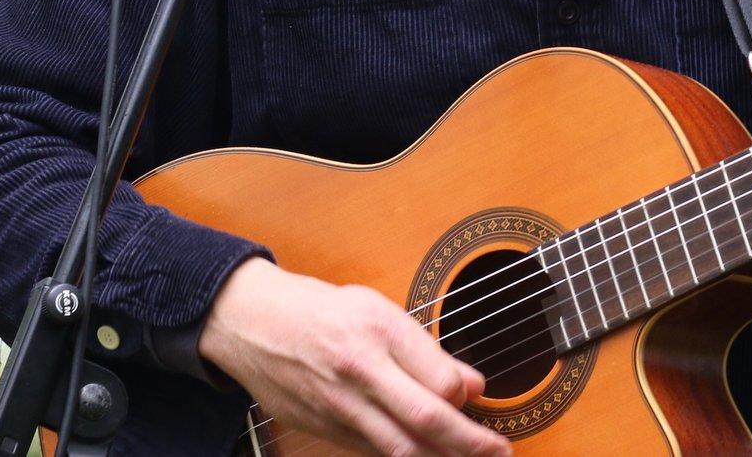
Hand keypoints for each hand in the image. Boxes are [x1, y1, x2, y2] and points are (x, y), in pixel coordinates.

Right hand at [197, 258, 511, 456]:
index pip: (437, 377)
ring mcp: (339, 406)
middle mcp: (359, 371)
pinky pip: (372, 452)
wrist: (252, 324)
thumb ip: (424, 350)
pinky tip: (427, 456)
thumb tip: (470, 385)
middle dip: (469, 444)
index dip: (466, 396)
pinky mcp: (324, 430)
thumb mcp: (377, 309)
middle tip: (499, 451)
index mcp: (377, 330)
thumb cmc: (321, 312)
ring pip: (399, 448)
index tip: (483, 401)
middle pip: (423, 420)